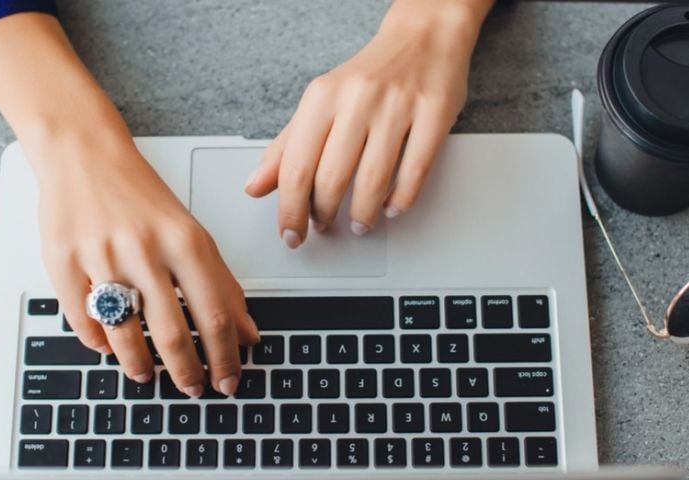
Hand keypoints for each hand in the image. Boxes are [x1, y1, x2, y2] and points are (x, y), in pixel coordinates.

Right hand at [0, 12, 258, 396]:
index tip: (228, 380)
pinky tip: (110, 349)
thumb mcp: (191, 232)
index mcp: (184, 241)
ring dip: (141, 365)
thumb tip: (248, 333)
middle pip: (173, 332)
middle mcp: (144, 250)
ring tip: (149, 375)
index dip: (225, 357)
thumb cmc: (140, 195)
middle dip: (187, 372)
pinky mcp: (63, 263)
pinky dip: (98, 343)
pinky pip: (82, 320)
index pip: (215, 315)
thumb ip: (222, 283)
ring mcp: (101, 257)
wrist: (83, 154)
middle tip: (193, 389)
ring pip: (125, 334)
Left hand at [244, 0, 490, 246]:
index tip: (291, 233)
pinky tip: (391, 207)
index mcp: (322, 96)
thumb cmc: (367, 76)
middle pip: (332, 179)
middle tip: (324, 226)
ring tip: (359, 224)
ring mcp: (397, 106)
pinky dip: (401, 200)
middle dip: (324, 215)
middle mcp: (357, 99)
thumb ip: (286, 147)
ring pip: (373, 181)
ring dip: (363, 215)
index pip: (296, 167)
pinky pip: (415, 171)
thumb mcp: (319, 103)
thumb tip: (255, 187)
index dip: (290, 210)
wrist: (423, 36)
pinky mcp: (434, 113)